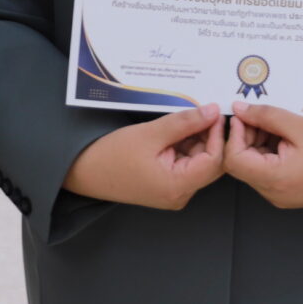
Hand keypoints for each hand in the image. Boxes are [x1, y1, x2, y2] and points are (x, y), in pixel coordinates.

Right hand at [62, 104, 226, 209]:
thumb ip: (185, 122)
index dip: (218, 135)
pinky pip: (185, 163)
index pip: (214, 161)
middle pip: (209, 163)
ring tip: (189, 115)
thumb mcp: (151, 133)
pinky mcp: (167, 184)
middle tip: (206, 109)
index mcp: (178, 186)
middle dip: (209, 136)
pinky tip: (178, 128)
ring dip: (196, 138)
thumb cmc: (113, 154)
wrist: (84, 171)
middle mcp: (180, 194)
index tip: (215, 112)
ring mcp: (174, 191)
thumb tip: (212, 111)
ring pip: (198, 161)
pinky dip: (184, 145)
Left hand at [222, 101, 302, 208]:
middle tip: (262, 116)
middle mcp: (273, 193)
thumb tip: (240, 110)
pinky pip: (266, 171)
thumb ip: (267, 116)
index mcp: (275, 179)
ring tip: (278, 125)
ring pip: (253, 166)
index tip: (245, 116)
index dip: (235, 135)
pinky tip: (284, 137)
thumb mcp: (301, 126)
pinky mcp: (286, 192)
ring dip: (258, 143)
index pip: (233, 160)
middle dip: (247, 136)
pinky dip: (268, 152)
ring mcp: (279, 195)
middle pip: (241, 163)